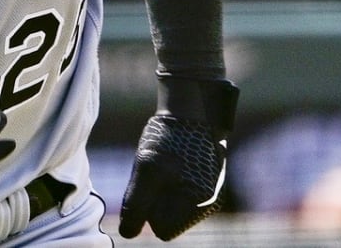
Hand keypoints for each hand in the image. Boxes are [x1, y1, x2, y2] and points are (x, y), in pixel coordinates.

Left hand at [119, 76, 237, 240]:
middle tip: (159, 172)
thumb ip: (136, 206)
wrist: (192, 107)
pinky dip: (179, 182)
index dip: (151, 210)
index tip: (151, 184)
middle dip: (160, 201)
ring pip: (178, 206)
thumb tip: (128, 233)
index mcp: (196, 204)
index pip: (163, 229)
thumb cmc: (169, 138)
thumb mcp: (145, 170)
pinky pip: (187, 193)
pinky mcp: (212, 179)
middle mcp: (209, 202)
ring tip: (169, 164)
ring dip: (168, 191)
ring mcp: (212, 191)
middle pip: (171, 218)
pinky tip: (178, 161)